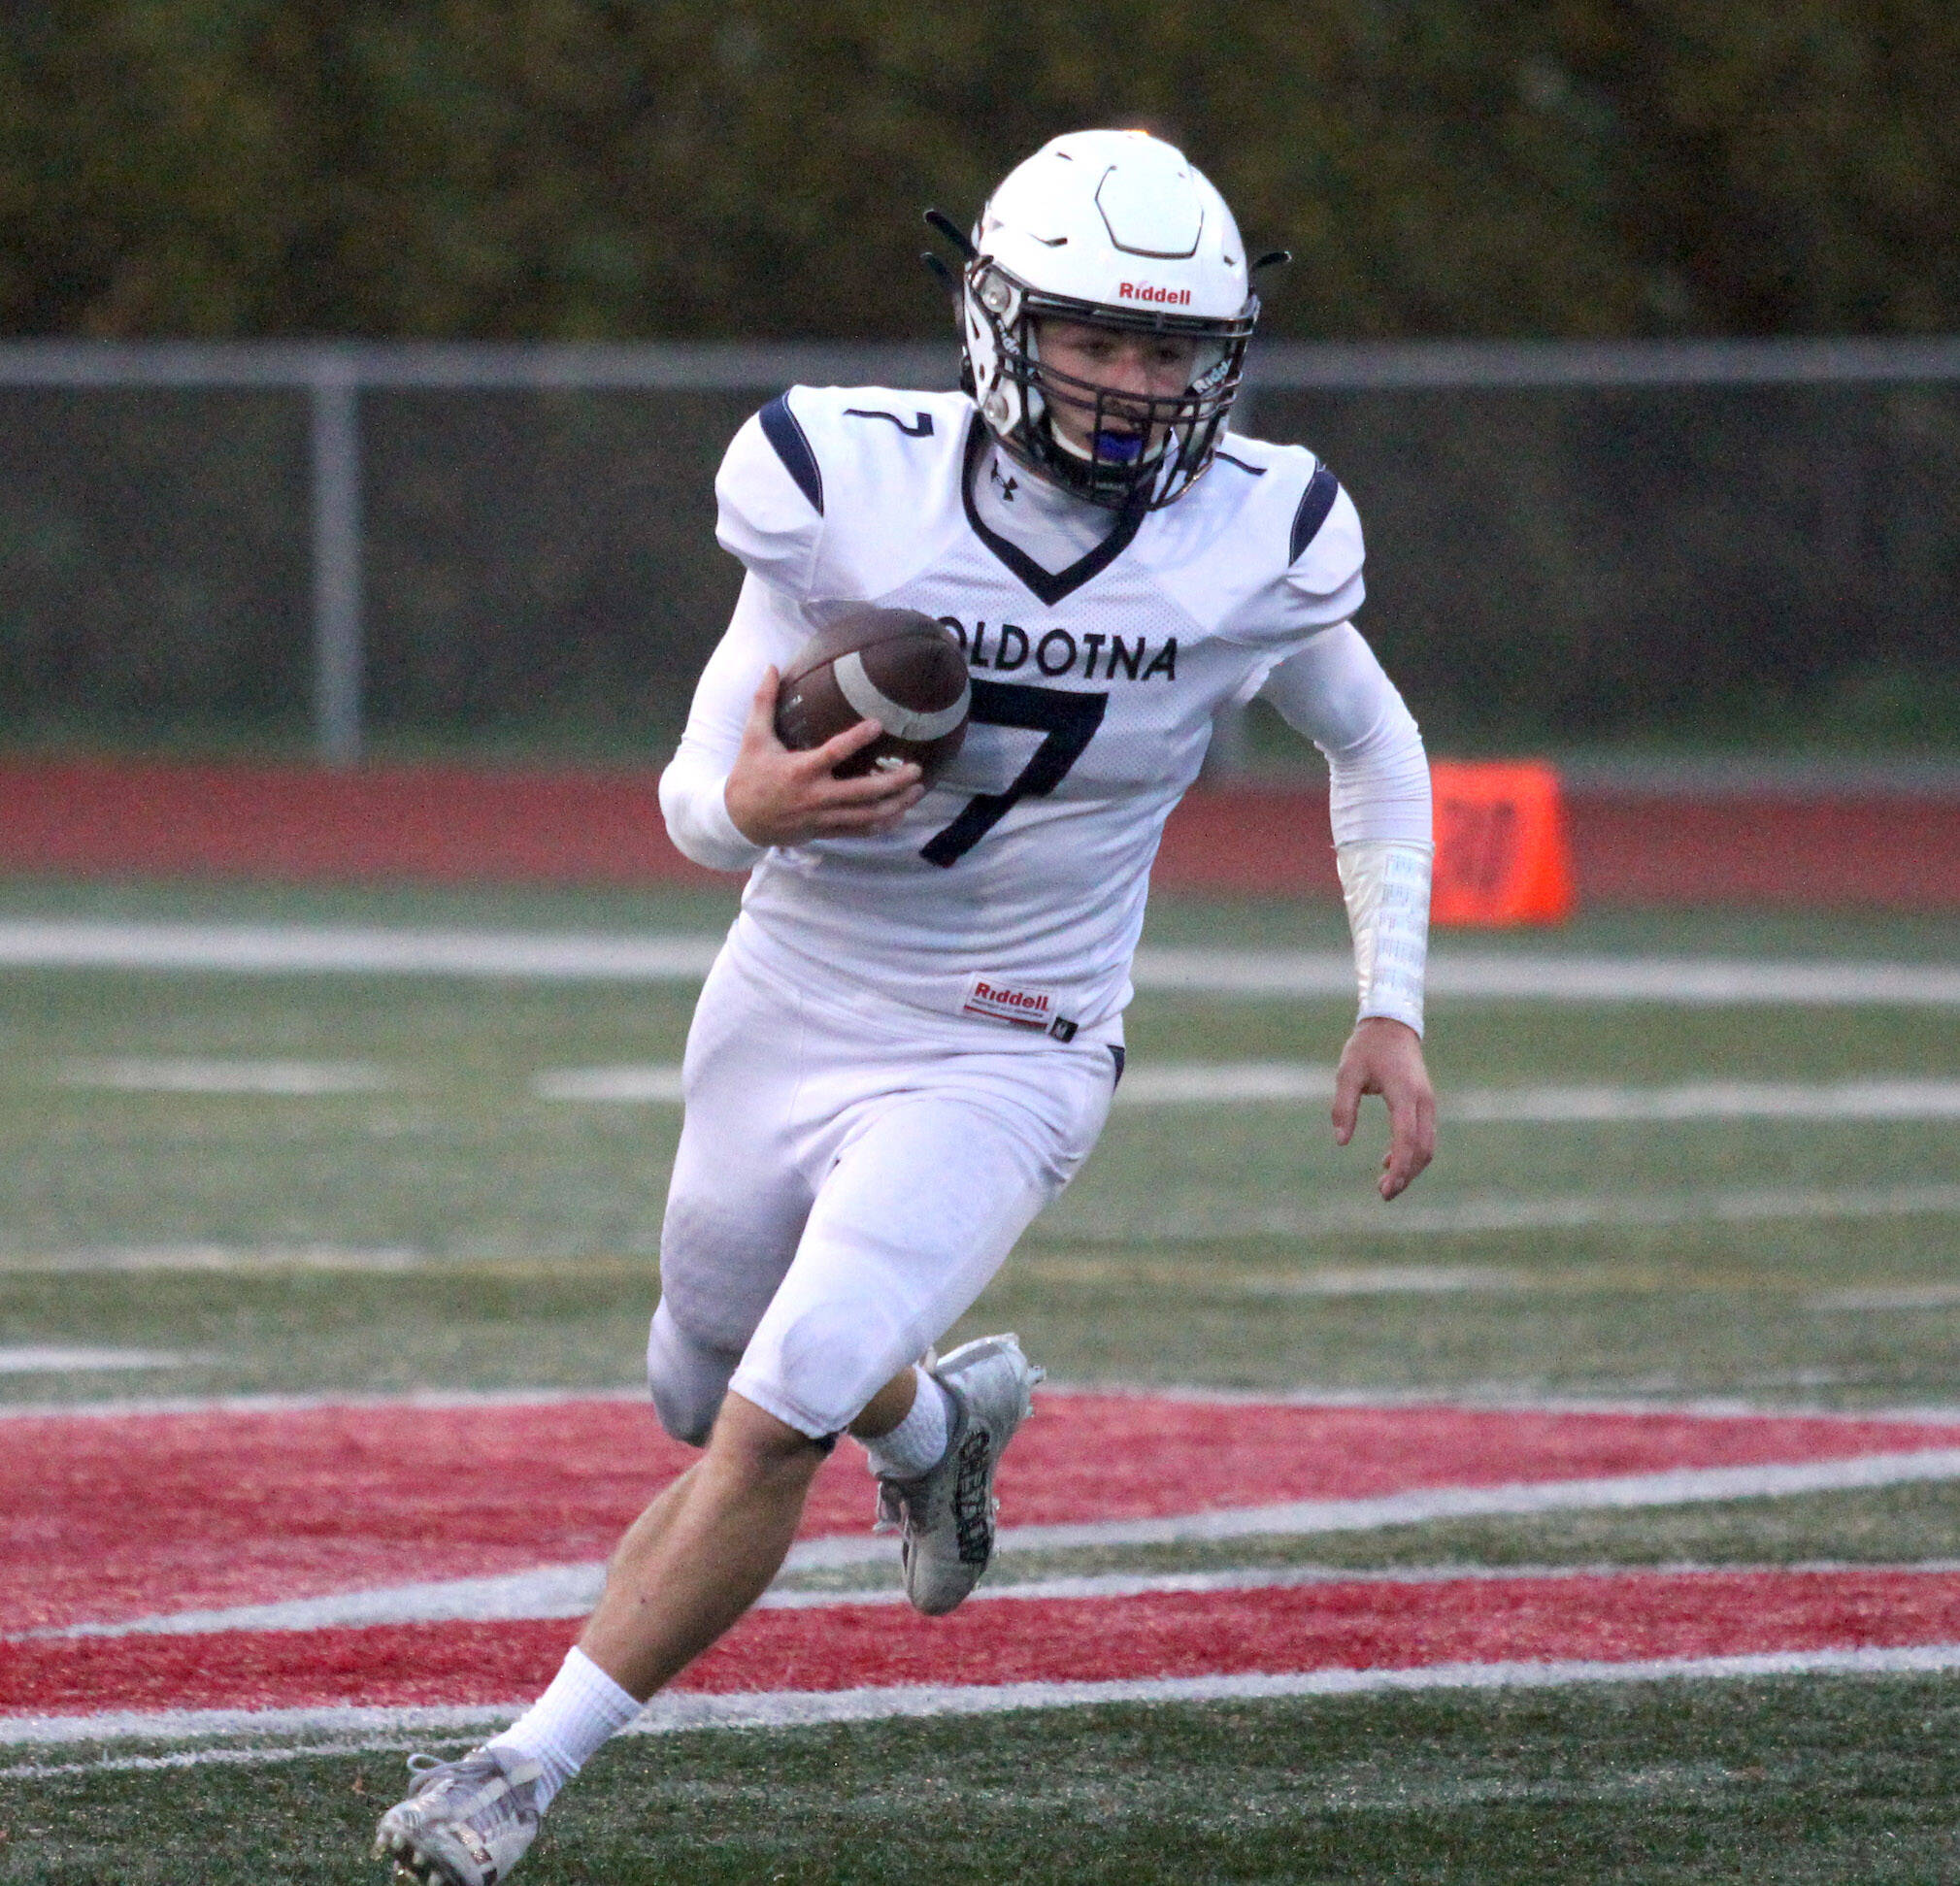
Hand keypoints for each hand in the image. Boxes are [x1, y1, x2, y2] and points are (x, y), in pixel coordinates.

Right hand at [723, 668, 925, 845]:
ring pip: (867, 816)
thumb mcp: (753, 737)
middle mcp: (815, 796)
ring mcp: (823, 817)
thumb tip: (771, 667)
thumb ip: (764, 702)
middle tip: (917, 769)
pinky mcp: (825, 831)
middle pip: (863, 792)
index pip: (834, 753)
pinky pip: (860, 831)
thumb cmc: (749, 775)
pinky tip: (900, 813)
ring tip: (918, 789)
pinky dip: (883, 824)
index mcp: (800, 770)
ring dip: (896, 805)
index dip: (858, 739)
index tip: (879, 724)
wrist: (738, 821)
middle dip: (894, 782)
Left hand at [1331, 1016, 1435, 1200]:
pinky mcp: (1425, 1103)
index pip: (1407, 1138)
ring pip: (1427, 1145)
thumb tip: (1341, 1142)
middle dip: (1406, 1175)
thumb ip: (1343, 1106)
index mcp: (1405, 1093)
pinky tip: (1388, 1162)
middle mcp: (1423, 1101)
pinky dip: (1411, 1153)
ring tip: (1386, 1185)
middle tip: (1384, 1194)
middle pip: (1423, 1148)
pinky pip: (1424, 1135)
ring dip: (1410, 1167)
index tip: (1386, 1188)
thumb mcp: (1347, 1073)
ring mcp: (1427, 1102)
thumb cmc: (1366, 1048)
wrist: (1392, 1024)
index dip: (1399, 1167)